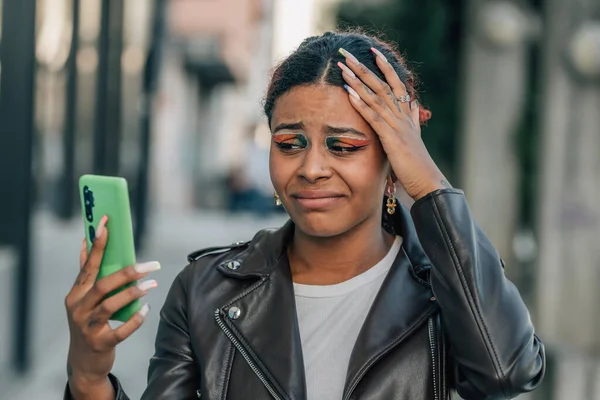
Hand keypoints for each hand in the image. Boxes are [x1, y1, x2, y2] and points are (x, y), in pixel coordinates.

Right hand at [64, 215, 159, 397]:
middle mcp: (78, 309)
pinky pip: (120, 330)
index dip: (97, 245)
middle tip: (151, 264)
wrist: (84, 362)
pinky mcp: (100, 343)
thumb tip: (86, 241)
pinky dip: (135, 319)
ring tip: (152, 283)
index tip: (106, 224)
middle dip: (128, 272)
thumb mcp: (83, 299)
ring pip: (111, 305)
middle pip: (103, 285)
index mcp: (76, 294)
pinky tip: (146, 308)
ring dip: (134, 293)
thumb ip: (87, 273)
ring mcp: (87, 327)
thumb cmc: (88, 323)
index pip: (88, 265)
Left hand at [337, 48, 451, 199]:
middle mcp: (403, 114)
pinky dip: (361, 104)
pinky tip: (350, 94)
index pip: (397, 83)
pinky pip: (374, 117)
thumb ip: (413, 118)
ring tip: (343, 69)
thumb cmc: (417, 161)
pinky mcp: (390, 137)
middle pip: (382, 84)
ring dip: (358, 81)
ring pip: (376, 97)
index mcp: (407, 113)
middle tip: (347, 54)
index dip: (386, 67)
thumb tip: (415, 104)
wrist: (426, 179)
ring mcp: (397, 125)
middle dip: (363, 68)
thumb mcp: (415, 135)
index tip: (374, 52)